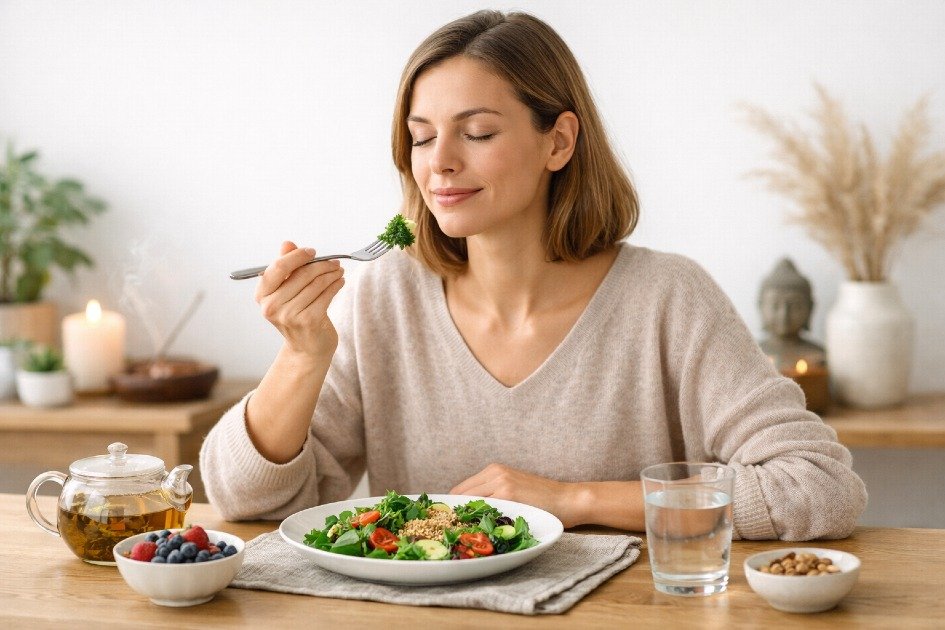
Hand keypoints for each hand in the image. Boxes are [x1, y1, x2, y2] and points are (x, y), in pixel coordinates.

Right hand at [255, 241, 345, 359]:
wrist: (306, 348)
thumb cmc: (297, 316)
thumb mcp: (287, 291)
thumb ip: (286, 267)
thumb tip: (288, 243)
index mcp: (262, 295)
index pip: (278, 267)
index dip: (297, 256)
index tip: (312, 252)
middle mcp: (271, 306)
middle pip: (302, 274)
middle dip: (322, 265)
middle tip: (334, 262)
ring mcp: (289, 315)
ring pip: (316, 283)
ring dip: (331, 274)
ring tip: (338, 271)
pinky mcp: (308, 321)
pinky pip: (326, 295)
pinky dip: (336, 285)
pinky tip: (340, 282)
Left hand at [450, 463, 585, 527]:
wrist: (568, 499)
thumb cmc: (542, 500)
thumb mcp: (514, 489)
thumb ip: (492, 494)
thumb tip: (465, 513)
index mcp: (493, 470)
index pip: (460, 490)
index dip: (453, 508)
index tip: (449, 523)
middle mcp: (494, 473)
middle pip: (460, 496)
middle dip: (454, 514)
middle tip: (452, 532)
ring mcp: (501, 483)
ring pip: (469, 503)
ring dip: (464, 519)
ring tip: (463, 535)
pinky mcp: (509, 495)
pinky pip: (485, 510)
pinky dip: (479, 522)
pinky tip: (480, 533)